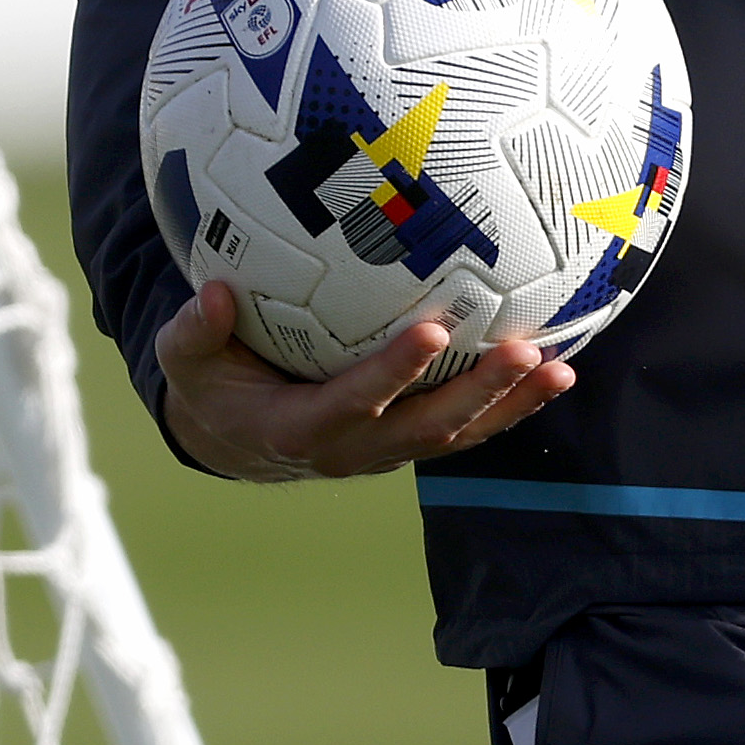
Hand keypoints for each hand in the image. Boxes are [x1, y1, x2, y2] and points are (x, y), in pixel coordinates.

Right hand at [154, 279, 578, 483]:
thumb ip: (195, 331)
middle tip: (522, 350)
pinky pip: (467, 426)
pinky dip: (510, 404)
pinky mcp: (411, 440)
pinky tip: (552, 369)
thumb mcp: (186, 362)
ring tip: (558, 368)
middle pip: (428, 427)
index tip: (432, 330)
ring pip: (459, 434)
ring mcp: (390, 449)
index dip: (394, 372)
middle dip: (479, 393)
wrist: (238, 441)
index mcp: (302, 431)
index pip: (356, 403)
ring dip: (510, 404)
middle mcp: (356, 450)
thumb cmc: (213, 387)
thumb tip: (214, 294)